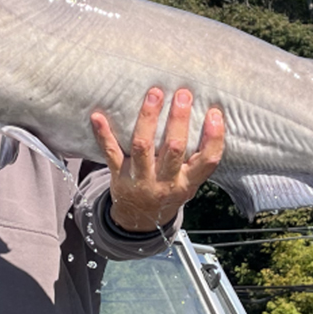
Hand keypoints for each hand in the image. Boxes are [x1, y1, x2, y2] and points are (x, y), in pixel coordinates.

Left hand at [91, 88, 224, 232]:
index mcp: (187, 181)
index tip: (214, 113)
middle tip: (183, 93)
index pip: (207, 160)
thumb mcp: (189, 182)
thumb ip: (197, 158)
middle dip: (178, 120)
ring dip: (148, 118)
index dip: (214, 137)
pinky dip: (103, 134)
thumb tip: (210, 117)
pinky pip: (111, 152)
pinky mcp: (119, 174)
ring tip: (154, 95)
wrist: (139, 220)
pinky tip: (97, 116)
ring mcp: (140, 178)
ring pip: (143, 146)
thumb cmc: (168, 191)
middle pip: (173, 148)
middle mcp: (165, 181)